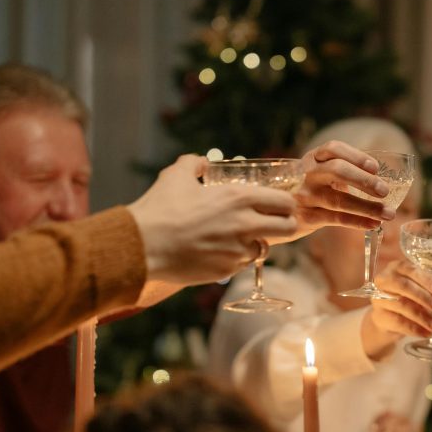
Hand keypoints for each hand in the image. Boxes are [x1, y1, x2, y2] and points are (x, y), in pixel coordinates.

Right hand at [128, 155, 297, 284]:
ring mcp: (238, 250)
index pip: (285, 202)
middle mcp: (245, 224)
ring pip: (266, 248)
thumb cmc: (159, 209)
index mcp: (239, 197)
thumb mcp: (175, 176)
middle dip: (284, 225)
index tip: (278, 205)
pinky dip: (237, 258)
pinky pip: (242, 264)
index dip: (285, 203)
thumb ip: (194, 163)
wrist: (142, 246)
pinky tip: (220, 251)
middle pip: (289, 228)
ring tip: (240, 237)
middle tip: (271, 223)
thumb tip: (202, 162)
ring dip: (257, 243)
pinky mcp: (227, 269)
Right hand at [287, 141, 394, 239]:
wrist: (280, 212)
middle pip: (337, 170)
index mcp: (314, 158)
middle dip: (364, 180)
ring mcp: (306, 196)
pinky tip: (374, 224)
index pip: (333, 149)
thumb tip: (381, 182)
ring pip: (339, 200)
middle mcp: (307, 174)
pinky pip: (337, 219)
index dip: (356, 156)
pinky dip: (358, 221)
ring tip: (389, 214)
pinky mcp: (307, 217)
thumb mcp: (322, 173)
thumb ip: (345, 171)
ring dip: (367, 207)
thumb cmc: (312, 189)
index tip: (375, 168)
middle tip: (384, 191)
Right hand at [361, 261, 431, 358]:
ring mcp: (379, 298)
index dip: (427, 279)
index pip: (412, 270)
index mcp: (398, 267)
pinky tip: (426, 333)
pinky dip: (414, 329)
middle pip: (404, 286)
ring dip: (421, 316)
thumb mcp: (427, 292)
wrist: (390, 317)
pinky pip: (397, 322)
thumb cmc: (410, 297)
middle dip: (424, 297)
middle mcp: (385, 279)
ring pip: (401, 305)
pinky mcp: (378, 316)